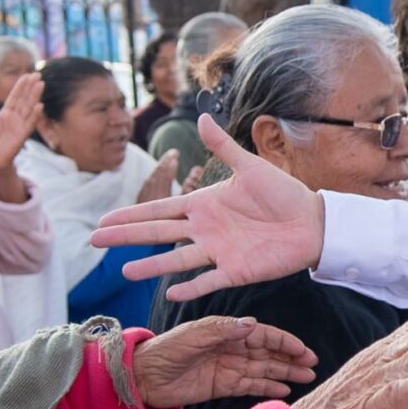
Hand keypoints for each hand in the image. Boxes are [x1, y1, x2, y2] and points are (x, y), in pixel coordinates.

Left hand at [0, 73, 41, 175]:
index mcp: (6, 113)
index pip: (14, 97)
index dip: (20, 86)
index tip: (27, 75)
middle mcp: (15, 118)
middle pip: (24, 100)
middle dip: (30, 87)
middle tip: (37, 74)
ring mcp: (20, 126)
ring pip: (28, 109)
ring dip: (34, 97)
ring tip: (40, 84)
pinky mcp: (21, 137)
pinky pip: (29, 124)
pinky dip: (34, 116)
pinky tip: (39, 106)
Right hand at [91, 116, 324, 299]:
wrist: (312, 222)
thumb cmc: (283, 192)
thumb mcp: (249, 166)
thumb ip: (223, 146)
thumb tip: (202, 115)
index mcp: (203, 204)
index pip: (159, 210)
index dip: (132, 214)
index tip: (104, 219)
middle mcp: (204, 229)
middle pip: (157, 234)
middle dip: (126, 237)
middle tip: (95, 241)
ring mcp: (217, 251)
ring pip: (176, 260)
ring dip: (151, 266)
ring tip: (124, 272)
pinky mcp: (236, 271)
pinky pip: (208, 280)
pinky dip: (191, 287)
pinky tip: (171, 292)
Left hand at [131, 316, 319, 408]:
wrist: (143, 377)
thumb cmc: (164, 350)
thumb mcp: (192, 337)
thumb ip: (222, 331)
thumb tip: (252, 324)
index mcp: (225, 331)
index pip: (262, 335)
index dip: (284, 341)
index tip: (302, 350)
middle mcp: (230, 347)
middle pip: (268, 352)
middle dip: (291, 357)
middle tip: (313, 365)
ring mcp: (228, 367)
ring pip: (264, 369)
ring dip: (285, 372)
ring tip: (307, 378)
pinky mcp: (222, 385)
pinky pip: (251, 385)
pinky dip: (268, 387)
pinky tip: (285, 390)